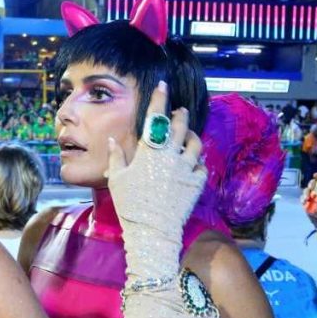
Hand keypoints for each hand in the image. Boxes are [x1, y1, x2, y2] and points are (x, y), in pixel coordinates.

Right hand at [106, 81, 205, 279]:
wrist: (152, 231)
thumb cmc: (130, 206)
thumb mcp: (117, 180)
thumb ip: (116, 157)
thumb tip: (114, 140)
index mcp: (150, 152)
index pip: (156, 118)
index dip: (159, 99)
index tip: (162, 86)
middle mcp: (170, 155)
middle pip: (180, 126)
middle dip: (180, 115)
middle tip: (180, 111)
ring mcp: (186, 168)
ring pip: (196, 143)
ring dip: (193, 135)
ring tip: (190, 134)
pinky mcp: (197, 183)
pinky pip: (202, 166)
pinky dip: (198, 162)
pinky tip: (194, 163)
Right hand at [301, 172, 316, 228]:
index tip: (316, 175)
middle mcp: (316, 191)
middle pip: (311, 184)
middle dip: (311, 183)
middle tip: (312, 186)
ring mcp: (310, 197)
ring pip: (305, 190)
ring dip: (306, 192)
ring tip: (308, 197)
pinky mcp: (305, 203)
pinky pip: (302, 199)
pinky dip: (303, 199)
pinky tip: (305, 201)